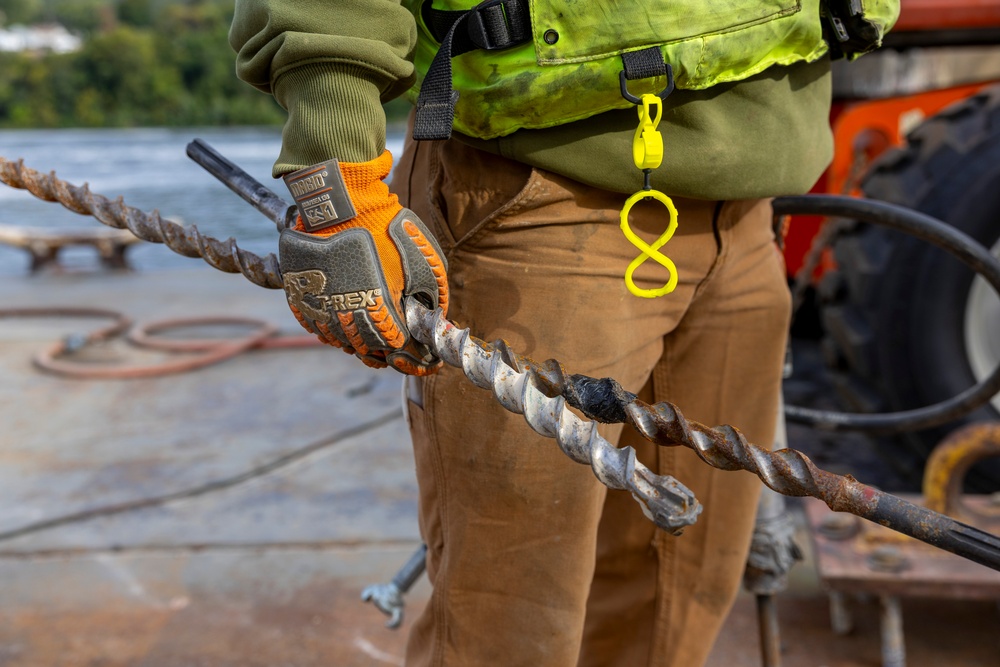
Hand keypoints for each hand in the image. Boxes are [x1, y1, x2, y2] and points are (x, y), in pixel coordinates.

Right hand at [278, 151, 447, 374]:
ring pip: (341, 343)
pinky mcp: (301, 298)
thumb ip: (433, 296)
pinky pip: (318, 327)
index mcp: (380, 313)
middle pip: (369, 352)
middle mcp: (347, 318)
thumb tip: (436, 319)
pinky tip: (348, 324)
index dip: (416, 359)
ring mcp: (321, 309)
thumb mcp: (425, 261)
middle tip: (403, 351)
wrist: (343, 203)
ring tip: (376, 338)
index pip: (399, 352)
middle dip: (390, 354)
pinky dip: (335, 331)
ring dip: (361, 344)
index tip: (428, 362)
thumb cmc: (387, 229)